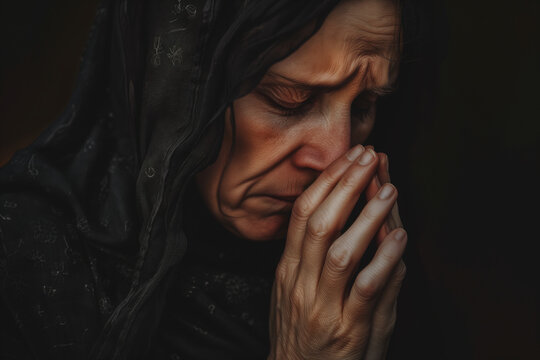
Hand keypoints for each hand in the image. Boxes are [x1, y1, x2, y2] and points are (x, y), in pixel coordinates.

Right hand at [269, 145, 406, 359]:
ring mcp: (322, 307)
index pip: (301, 214)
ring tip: (388, 189)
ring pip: (341, 253)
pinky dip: (384, 260)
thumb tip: (341, 214)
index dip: (326, 182)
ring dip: (366, 217)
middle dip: (344, 185)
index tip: (348, 157)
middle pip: (318, 223)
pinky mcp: (347, 330)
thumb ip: (311, 256)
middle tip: (368, 156)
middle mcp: (300, 284)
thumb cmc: (300, 333)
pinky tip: (398, 237)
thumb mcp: (293, 291)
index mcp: (287, 270)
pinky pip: (366, 290)